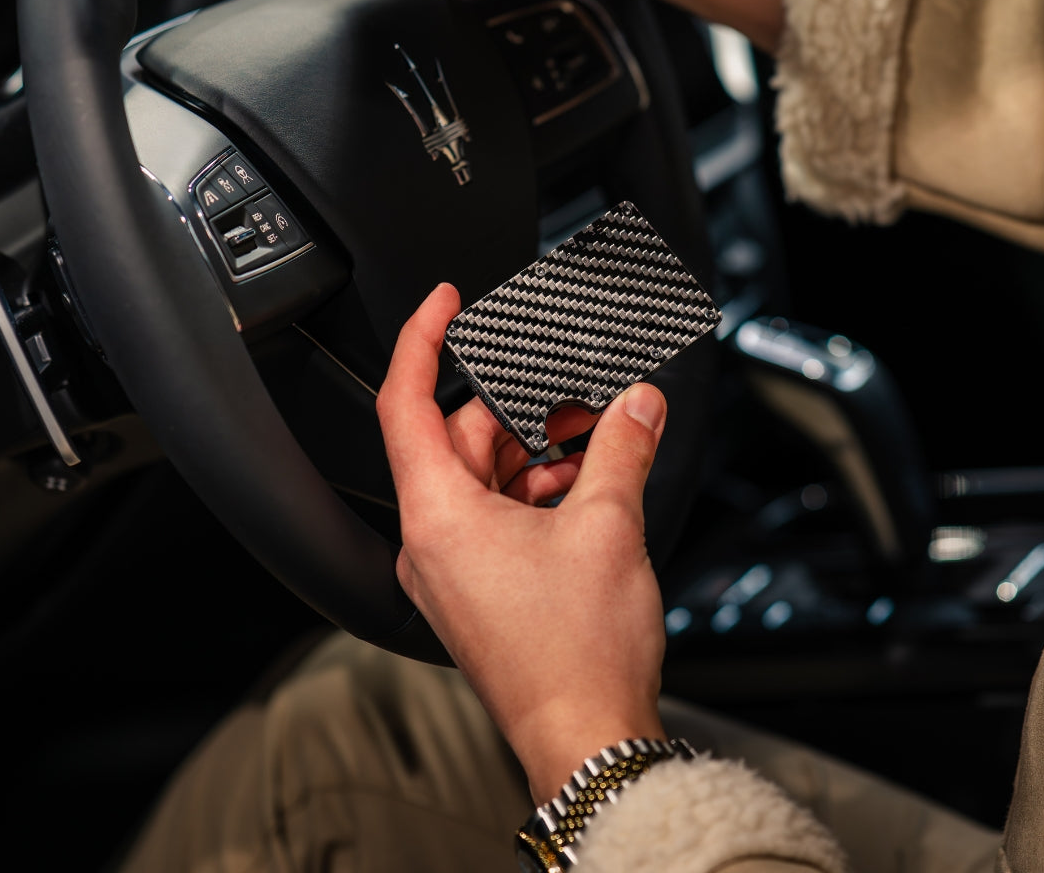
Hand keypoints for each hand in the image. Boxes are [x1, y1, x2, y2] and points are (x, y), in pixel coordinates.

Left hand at [377, 283, 669, 803]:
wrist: (587, 740)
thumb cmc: (577, 656)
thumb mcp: (608, 527)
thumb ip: (622, 448)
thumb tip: (638, 405)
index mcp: (438, 517)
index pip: (405, 403)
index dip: (422, 341)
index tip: (443, 304)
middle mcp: (431, 543)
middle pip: (458, 440)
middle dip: (518, 412)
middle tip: (575, 399)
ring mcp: (451, 571)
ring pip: (480, 480)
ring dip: (533, 457)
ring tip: (592, 449)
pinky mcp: (476, 591)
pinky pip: (492, 517)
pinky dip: (532, 495)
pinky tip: (583, 489)